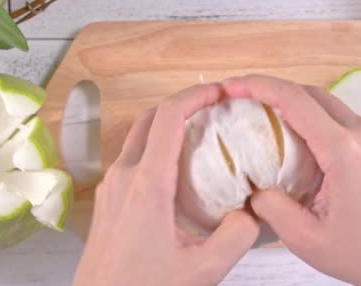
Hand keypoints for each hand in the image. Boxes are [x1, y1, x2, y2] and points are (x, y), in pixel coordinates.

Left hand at [74, 84, 258, 285]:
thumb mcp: (203, 271)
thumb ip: (236, 236)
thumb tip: (253, 210)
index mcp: (147, 184)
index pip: (169, 117)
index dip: (196, 95)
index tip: (220, 93)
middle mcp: (123, 176)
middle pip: (151, 118)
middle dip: (183, 104)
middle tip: (214, 109)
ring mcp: (111, 186)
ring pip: (139, 137)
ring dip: (168, 125)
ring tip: (201, 136)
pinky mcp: (107, 199)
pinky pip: (133, 158)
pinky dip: (156, 148)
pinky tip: (179, 170)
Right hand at [223, 75, 360, 285]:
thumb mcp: (308, 240)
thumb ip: (271, 208)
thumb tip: (254, 189)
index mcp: (344, 150)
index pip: (294, 100)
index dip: (257, 86)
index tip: (231, 87)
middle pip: (310, 93)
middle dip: (271, 89)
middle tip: (241, 100)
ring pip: (328, 105)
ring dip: (294, 104)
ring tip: (265, 119)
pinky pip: (343, 121)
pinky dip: (315, 120)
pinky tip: (300, 141)